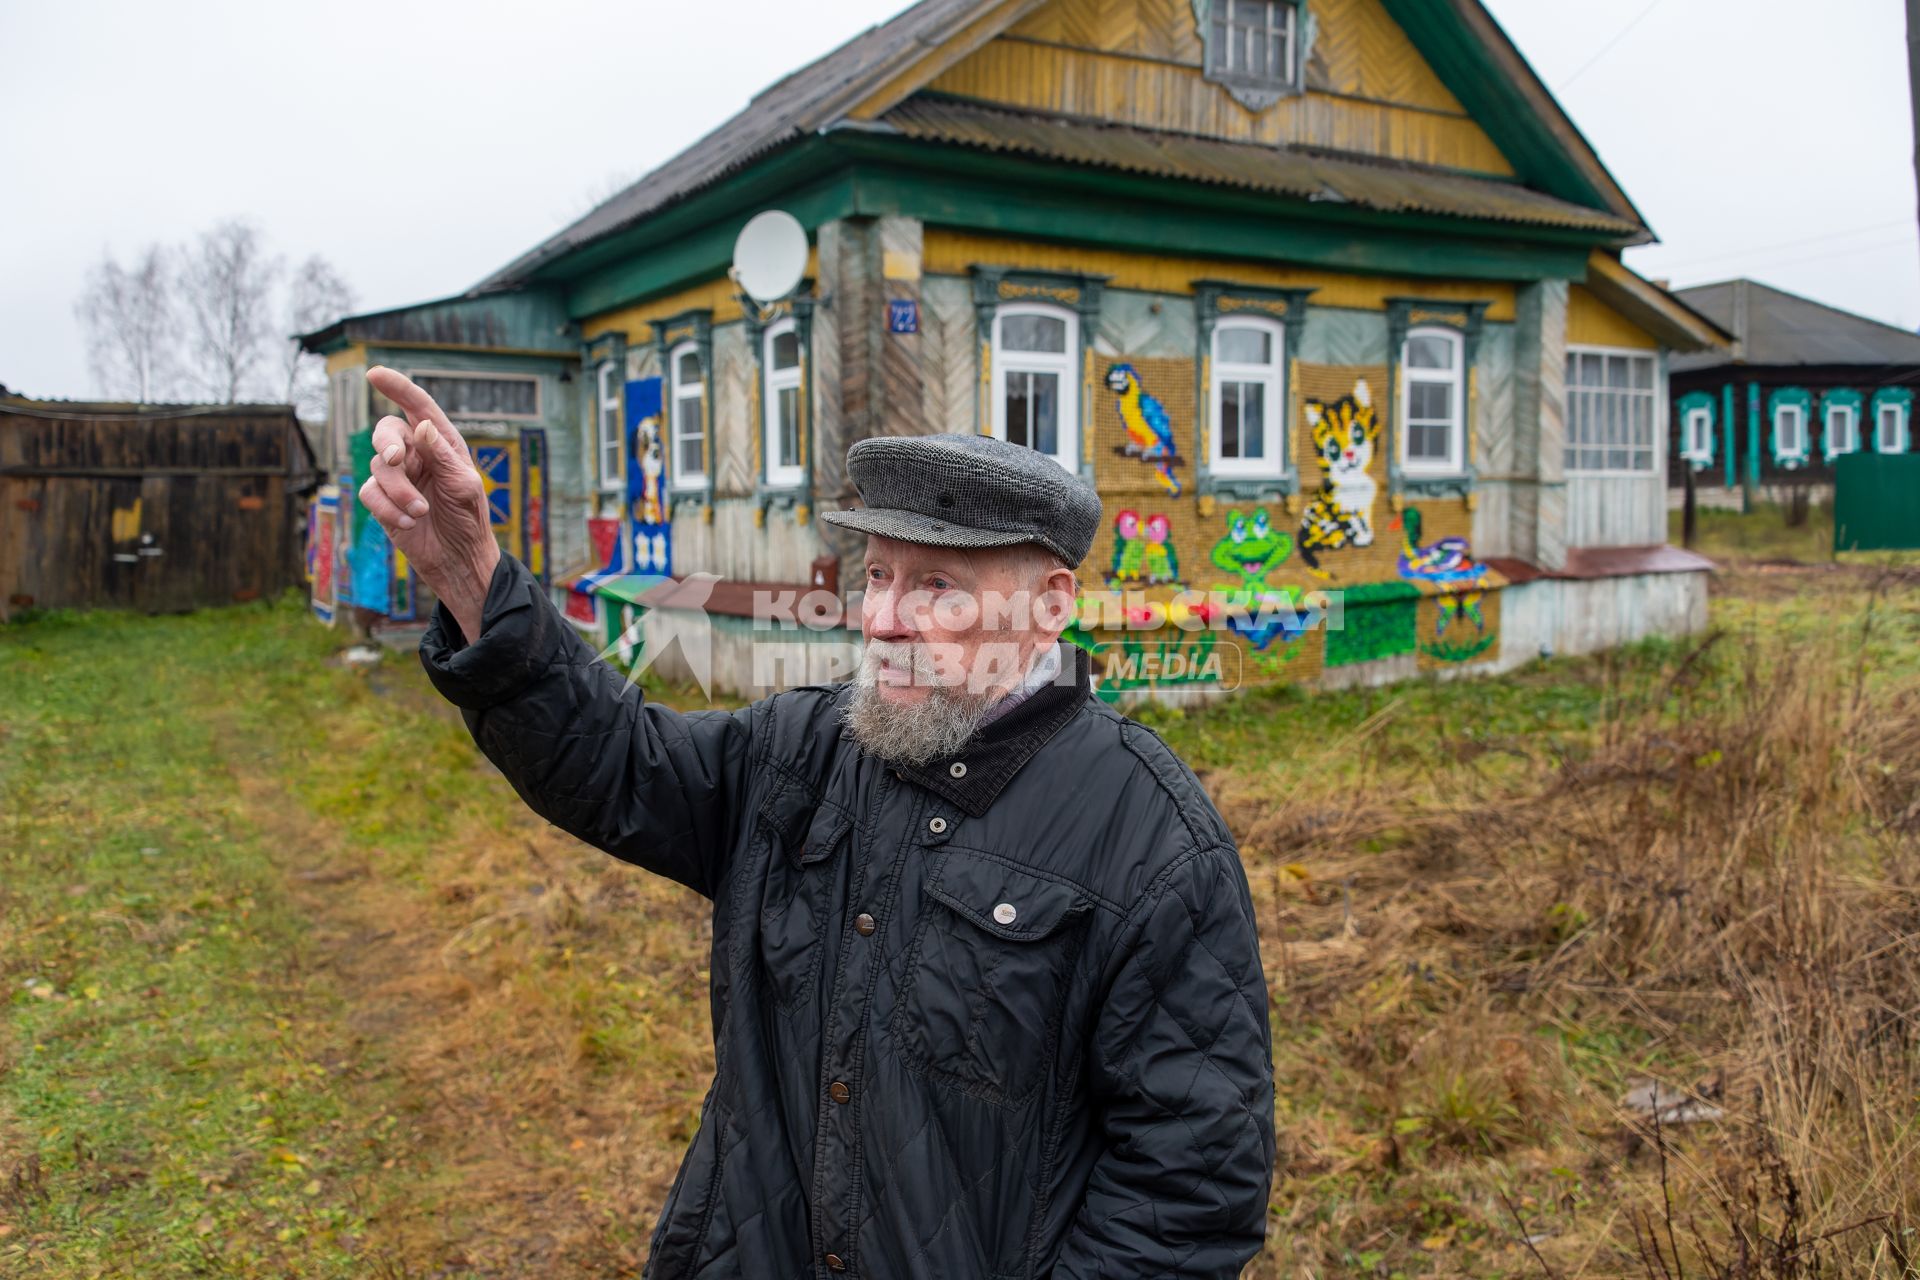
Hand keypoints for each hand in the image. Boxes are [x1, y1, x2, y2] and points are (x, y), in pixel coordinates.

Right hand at [358, 366, 500, 640]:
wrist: (457, 558)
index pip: (417, 407)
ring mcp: (397, 477)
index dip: (397, 388)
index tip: (375, 374)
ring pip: (378, 467)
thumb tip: (422, 425)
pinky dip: (387, 508)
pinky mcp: (382, 500)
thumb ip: (442, 455)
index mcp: (440, 444)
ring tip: (420, 512)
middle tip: (397, 460)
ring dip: (398, 491)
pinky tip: (409, 523)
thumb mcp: (462, 485)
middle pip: (386, 432)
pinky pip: (370, 493)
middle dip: (387, 443)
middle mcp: (417, 455)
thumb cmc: (468, 519)